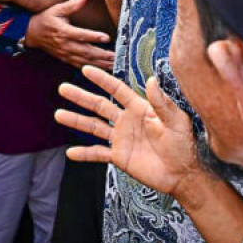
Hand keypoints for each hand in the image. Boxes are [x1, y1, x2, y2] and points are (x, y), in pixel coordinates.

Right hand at [27, 0, 113, 68]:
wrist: (32, 34)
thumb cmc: (46, 19)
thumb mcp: (56, 9)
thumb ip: (71, 5)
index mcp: (64, 32)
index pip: (81, 35)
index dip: (94, 36)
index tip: (107, 37)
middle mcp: (65, 45)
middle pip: (86, 51)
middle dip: (102, 54)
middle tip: (116, 55)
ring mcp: (66, 54)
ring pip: (85, 61)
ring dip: (100, 63)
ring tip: (114, 63)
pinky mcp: (66, 59)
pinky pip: (81, 66)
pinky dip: (92, 68)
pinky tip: (104, 69)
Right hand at [56, 67, 199, 196]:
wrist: (182, 173)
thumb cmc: (183, 144)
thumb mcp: (176, 121)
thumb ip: (161, 102)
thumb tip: (152, 79)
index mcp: (140, 108)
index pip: (117, 90)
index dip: (101, 80)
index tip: (86, 69)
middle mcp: (127, 120)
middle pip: (99, 106)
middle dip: (81, 97)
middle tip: (62, 88)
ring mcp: (121, 138)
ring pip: (94, 127)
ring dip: (76, 121)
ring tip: (58, 115)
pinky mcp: (119, 156)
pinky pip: (98, 154)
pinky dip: (85, 154)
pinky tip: (70, 153)